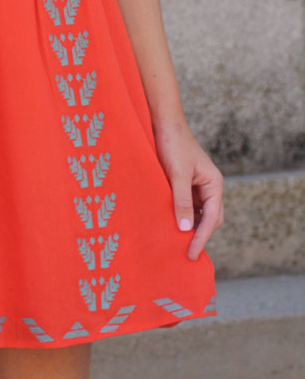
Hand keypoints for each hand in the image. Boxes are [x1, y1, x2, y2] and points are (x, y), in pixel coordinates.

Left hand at [153, 116, 223, 260]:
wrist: (164, 123)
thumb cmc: (173, 145)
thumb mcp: (177, 174)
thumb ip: (182, 200)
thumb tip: (186, 229)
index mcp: (214, 184)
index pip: (212, 219)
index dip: (202, 238)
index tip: (191, 254)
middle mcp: (209, 187)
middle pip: (209, 219)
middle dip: (198, 236)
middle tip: (184, 254)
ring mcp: (197, 186)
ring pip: (197, 214)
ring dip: (189, 227)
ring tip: (175, 244)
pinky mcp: (184, 184)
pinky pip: (186, 206)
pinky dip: (180, 216)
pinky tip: (169, 224)